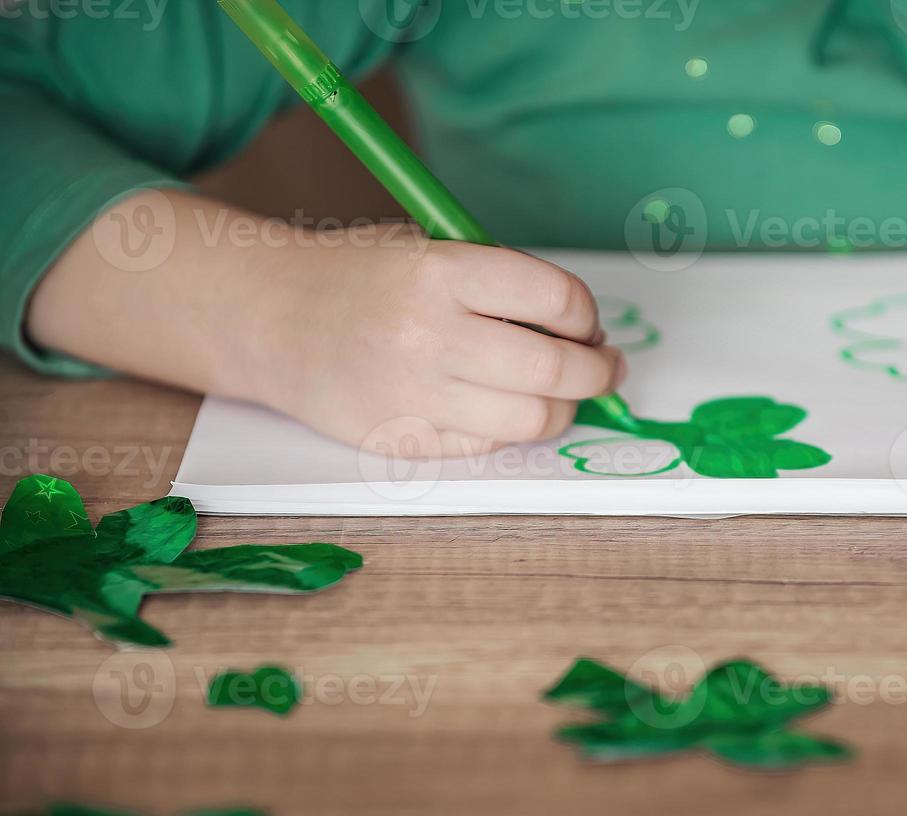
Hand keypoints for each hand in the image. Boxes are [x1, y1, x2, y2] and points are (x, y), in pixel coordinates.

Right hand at [262, 231, 624, 456]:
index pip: (556, 297)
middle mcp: (429, 335)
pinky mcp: (402, 440)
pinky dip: (511, 427)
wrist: (271, 318)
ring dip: (565, 407)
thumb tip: (582, 329)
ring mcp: (414, 395)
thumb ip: (500, 281)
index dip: (585, 314)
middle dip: (597, 369)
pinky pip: (488, 444)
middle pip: (555, 369)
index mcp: (441, 272)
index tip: (587, 321)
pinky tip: (507, 406)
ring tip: (566, 391)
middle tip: (604, 364)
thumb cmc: (360, 278)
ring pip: (532, 419)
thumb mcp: (428, 248)